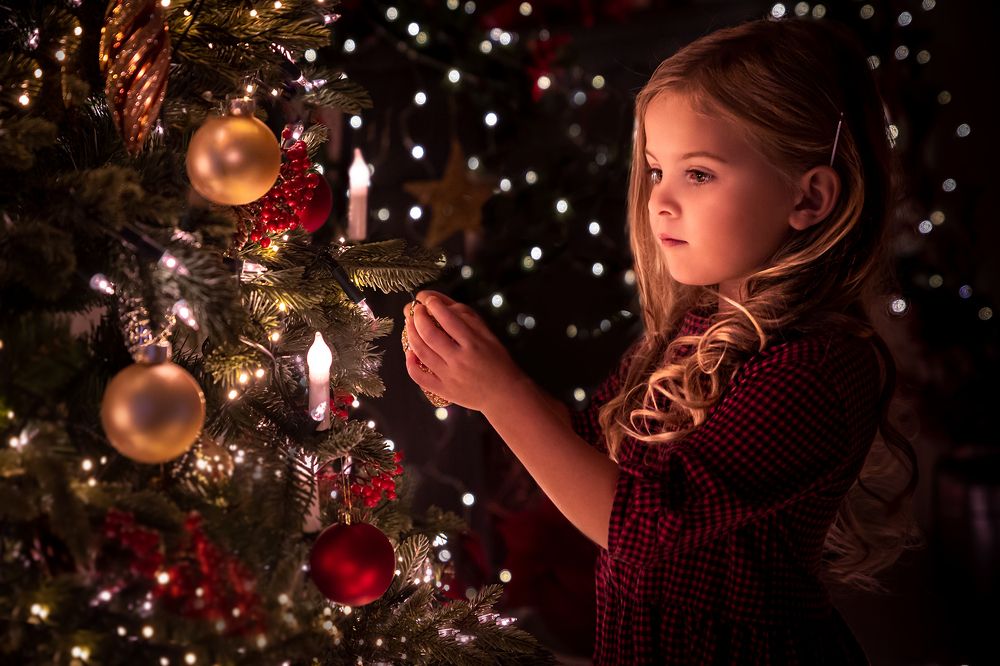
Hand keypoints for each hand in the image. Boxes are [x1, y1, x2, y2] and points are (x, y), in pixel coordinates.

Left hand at [402, 290, 525, 412]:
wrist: (505, 394)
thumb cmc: (498, 362)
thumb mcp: (490, 336)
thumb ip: (469, 320)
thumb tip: (444, 306)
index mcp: (473, 343)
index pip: (447, 319)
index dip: (433, 305)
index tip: (427, 298)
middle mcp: (459, 360)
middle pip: (429, 334)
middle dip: (418, 317)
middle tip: (414, 309)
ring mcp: (449, 377)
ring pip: (421, 352)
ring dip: (411, 334)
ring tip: (409, 323)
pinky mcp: (443, 390)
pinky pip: (419, 376)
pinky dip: (410, 363)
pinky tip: (409, 351)